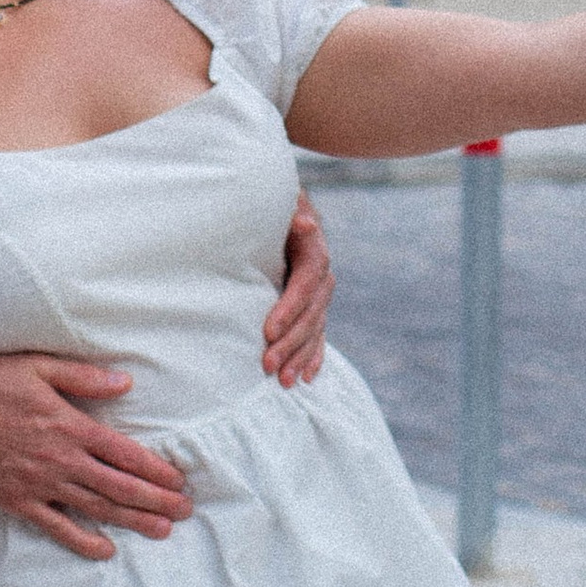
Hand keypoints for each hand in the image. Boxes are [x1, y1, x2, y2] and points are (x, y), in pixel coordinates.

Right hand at [0, 353, 193, 561]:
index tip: (178, 481)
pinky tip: (105, 550)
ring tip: (162, 530)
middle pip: (119, 486)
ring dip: (132, 521)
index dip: (155, 470)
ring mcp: (38, 484)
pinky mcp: (15, 500)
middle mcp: (60, 459)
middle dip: (156, 500)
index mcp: (69, 425)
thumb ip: (84, 378)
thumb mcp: (37, 367)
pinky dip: (82, 540)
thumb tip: (125, 384)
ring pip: (95, 508)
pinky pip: (55, 526)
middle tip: (184, 512)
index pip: (125, 454)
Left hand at [261, 194, 331, 386]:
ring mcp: (318, 294)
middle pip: (312, 313)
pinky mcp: (311, 307)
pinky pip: (318, 334)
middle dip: (291, 342)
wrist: (274, 209)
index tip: (268, 330)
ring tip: (284, 381)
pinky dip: (313, 356)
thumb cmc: (265, 207)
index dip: (290, 308)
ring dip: (300, 356)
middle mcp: (320, 275)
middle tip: (267, 365)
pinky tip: (307, 378)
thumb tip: (305, 223)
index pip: (307, 282)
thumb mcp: (276, 205)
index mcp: (312, 250)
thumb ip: (288, 212)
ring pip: (315, 328)